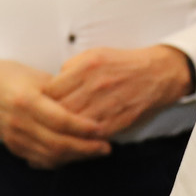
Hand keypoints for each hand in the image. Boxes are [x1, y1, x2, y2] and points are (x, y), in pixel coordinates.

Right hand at [0, 59, 112, 168]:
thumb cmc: (13, 76)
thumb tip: (90, 105)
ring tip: (95, 152)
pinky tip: (75, 156)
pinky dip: (60, 160)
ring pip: (50, 156)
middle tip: (105, 147)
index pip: (61, 120)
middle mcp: (20, 122)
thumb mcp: (38, 77)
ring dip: (76, 157)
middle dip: (85, 148)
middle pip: (58, 143)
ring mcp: (15, 137)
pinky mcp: (13, 146)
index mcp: (27, 101)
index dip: (83, 127)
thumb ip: (62, 93)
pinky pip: (40, 160)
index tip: (102, 128)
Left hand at [43, 45, 192, 136]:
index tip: (37, 106)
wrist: (158, 73)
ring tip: (53, 136)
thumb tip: (53, 82)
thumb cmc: (123, 63)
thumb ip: (71, 67)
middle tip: (41, 125)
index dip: (41, 101)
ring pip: (74, 125)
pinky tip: (75, 140)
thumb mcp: (95, 54)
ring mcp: (107, 104)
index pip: (52, 89)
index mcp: (86, 67)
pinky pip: (93, 135)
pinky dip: (82, 139)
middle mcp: (95, 85)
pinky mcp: (118, 120)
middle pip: (60, 109)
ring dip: (63, 132)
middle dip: (49, 119)